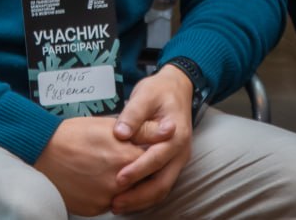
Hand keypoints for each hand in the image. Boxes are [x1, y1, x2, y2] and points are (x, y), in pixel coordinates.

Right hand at [34, 117, 143, 215]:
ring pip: (126, 195)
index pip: (154, 162)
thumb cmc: (75, 134)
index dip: (148, 156)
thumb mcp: (110, 126)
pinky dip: (106, 194)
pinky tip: (95, 180)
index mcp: (127, 158)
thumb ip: (144, 131)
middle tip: (121, 162)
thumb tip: (170, 130)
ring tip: (105, 170)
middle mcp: (119, 183)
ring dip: (123, 186)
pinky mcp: (93, 209)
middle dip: (138, 173)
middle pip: (142, 182)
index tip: (141, 152)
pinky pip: (108, 204)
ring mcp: (106, 199)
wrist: (42, 151)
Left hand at [108, 64, 192, 213]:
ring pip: (162, 189)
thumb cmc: (159, 91)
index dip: (138, 170)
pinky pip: (160, 185)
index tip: (118, 179)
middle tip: (115, 204)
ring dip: (141, 200)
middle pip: (162, 183)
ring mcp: (177, 160)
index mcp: (176, 135)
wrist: (176, 89)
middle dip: (138, 196)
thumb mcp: (145, 94)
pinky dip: (144, 196)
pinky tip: (127, 199)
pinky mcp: (170, 164)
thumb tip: (120, 134)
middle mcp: (180, 152)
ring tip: (117, 206)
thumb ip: (133, 114)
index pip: (157, 158)